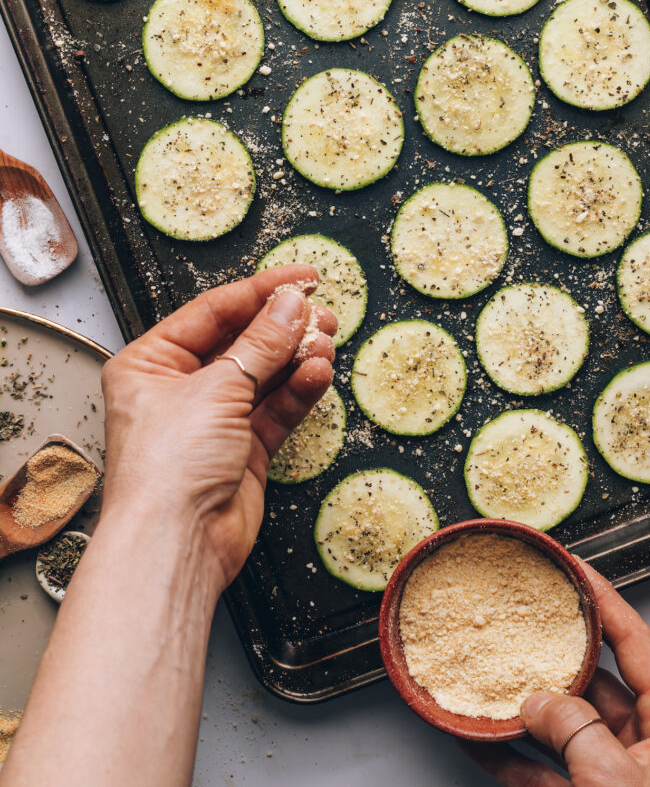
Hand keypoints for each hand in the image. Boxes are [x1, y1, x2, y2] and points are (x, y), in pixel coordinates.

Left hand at [100, 265, 335, 592]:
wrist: (176, 545)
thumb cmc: (166, 469)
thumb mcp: (217, 389)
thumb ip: (261, 343)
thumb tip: (291, 305)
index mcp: (150, 363)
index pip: (212, 311)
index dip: (259, 291)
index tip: (300, 277)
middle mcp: (179, 388)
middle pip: (241, 341)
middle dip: (283, 326)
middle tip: (321, 313)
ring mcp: (213, 420)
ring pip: (264, 374)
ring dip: (296, 357)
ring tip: (325, 342)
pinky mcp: (242, 449)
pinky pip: (276, 408)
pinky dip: (299, 390)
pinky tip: (318, 373)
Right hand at [461, 560, 649, 786]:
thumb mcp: (616, 784)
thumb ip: (576, 730)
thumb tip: (537, 700)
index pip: (632, 640)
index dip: (598, 597)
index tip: (567, 565)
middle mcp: (646, 745)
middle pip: (590, 679)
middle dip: (547, 655)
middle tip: (514, 623)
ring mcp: (612, 777)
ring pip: (558, 726)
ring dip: (519, 707)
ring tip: (484, 677)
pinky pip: (538, 771)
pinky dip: (506, 755)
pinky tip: (474, 736)